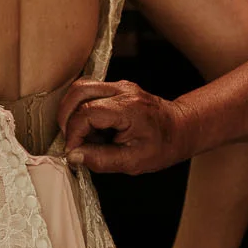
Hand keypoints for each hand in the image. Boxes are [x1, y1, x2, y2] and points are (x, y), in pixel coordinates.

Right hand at [61, 79, 195, 174]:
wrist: (180, 129)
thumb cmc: (163, 145)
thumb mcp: (133, 162)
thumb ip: (101, 159)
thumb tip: (74, 155)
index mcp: (129, 108)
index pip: (87, 112)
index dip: (74, 133)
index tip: (73, 151)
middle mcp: (123, 90)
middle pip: (78, 92)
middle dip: (67, 118)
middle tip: (72, 141)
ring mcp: (119, 85)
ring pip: (80, 88)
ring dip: (72, 112)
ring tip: (84, 135)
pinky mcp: (115, 88)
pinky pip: (89, 92)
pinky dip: (82, 110)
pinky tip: (92, 128)